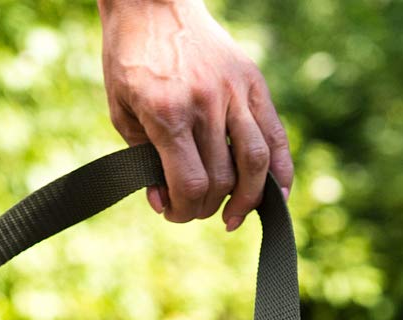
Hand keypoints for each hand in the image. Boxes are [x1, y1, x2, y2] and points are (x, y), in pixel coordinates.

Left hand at [98, 0, 291, 228]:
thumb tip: (164, 203)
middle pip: (221, 180)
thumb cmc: (131, 59)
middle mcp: (206, 102)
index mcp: (168, 112)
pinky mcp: (252, 81)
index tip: (173, 212)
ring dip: (248, 200)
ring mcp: (233, 90)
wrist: (153, 2)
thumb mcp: (121, 112)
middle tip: (194, 208)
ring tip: (234, 215)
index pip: (190, 184)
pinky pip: (275, 134)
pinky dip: (281, 171)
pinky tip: (276, 196)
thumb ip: (143, 161)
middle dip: (206, 207)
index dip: (183, 211)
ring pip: (255, 162)